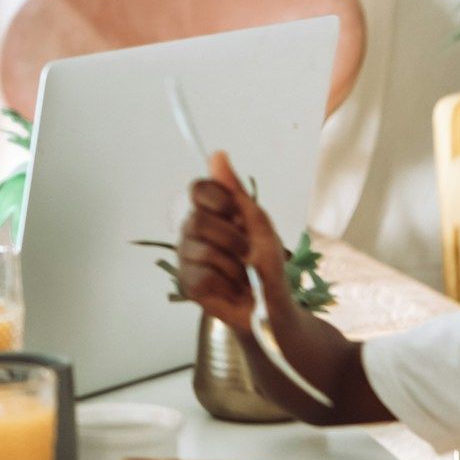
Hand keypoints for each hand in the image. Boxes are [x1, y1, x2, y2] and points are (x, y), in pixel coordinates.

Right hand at [176, 150, 288, 333]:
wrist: (272, 306)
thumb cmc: (267, 264)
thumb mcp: (260, 226)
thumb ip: (236, 192)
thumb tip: (217, 154)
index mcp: (211, 213)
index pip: (199, 189)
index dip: (217, 199)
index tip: (234, 212)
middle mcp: (193, 231)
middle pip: (198, 221)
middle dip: (233, 240)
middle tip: (248, 253)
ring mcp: (187, 258)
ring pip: (202, 251)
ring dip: (234, 266)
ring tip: (242, 276)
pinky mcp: (187, 283)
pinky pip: (202, 276)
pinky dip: (226, 285)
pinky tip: (232, 289)